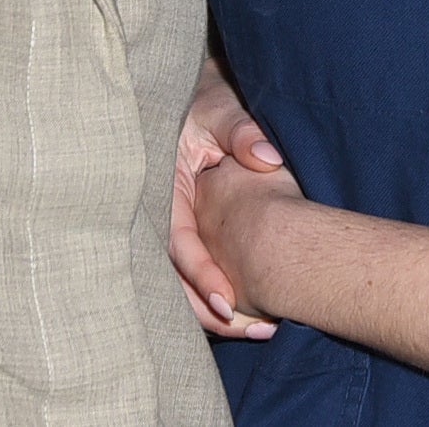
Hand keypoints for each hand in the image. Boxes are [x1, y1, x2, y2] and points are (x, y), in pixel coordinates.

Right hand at [170, 57, 284, 338]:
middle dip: (207, 309)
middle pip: (174, 276)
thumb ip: (241, 131)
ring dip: (211, 310)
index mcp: (163, 188)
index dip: (201, 275)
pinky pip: (191, 270)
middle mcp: (161, 213)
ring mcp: (170, 224)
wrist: (192, 95)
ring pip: (181, 281)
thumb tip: (267, 158)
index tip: (228, 303)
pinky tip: (243, 314)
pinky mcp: (183, 230)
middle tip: (249, 331)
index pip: (178, 243)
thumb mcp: (219, 110)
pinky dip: (212, 294)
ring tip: (254, 331)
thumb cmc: (204, 101)